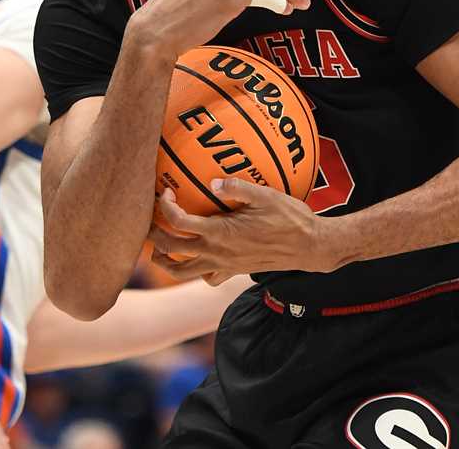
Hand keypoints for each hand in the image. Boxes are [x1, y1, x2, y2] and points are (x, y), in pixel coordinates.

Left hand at [147, 181, 340, 279]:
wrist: (309, 247)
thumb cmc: (290, 218)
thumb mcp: (266, 195)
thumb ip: (238, 187)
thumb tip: (214, 180)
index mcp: (219, 232)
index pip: (177, 222)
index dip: (164, 206)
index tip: (165, 192)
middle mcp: (216, 252)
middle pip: (169, 249)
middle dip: (152, 235)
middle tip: (148, 219)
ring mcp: (223, 265)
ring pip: (180, 271)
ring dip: (164, 259)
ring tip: (159, 246)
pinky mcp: (232, 272)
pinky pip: (206, 277)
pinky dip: (195, 270)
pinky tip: (199, 256)